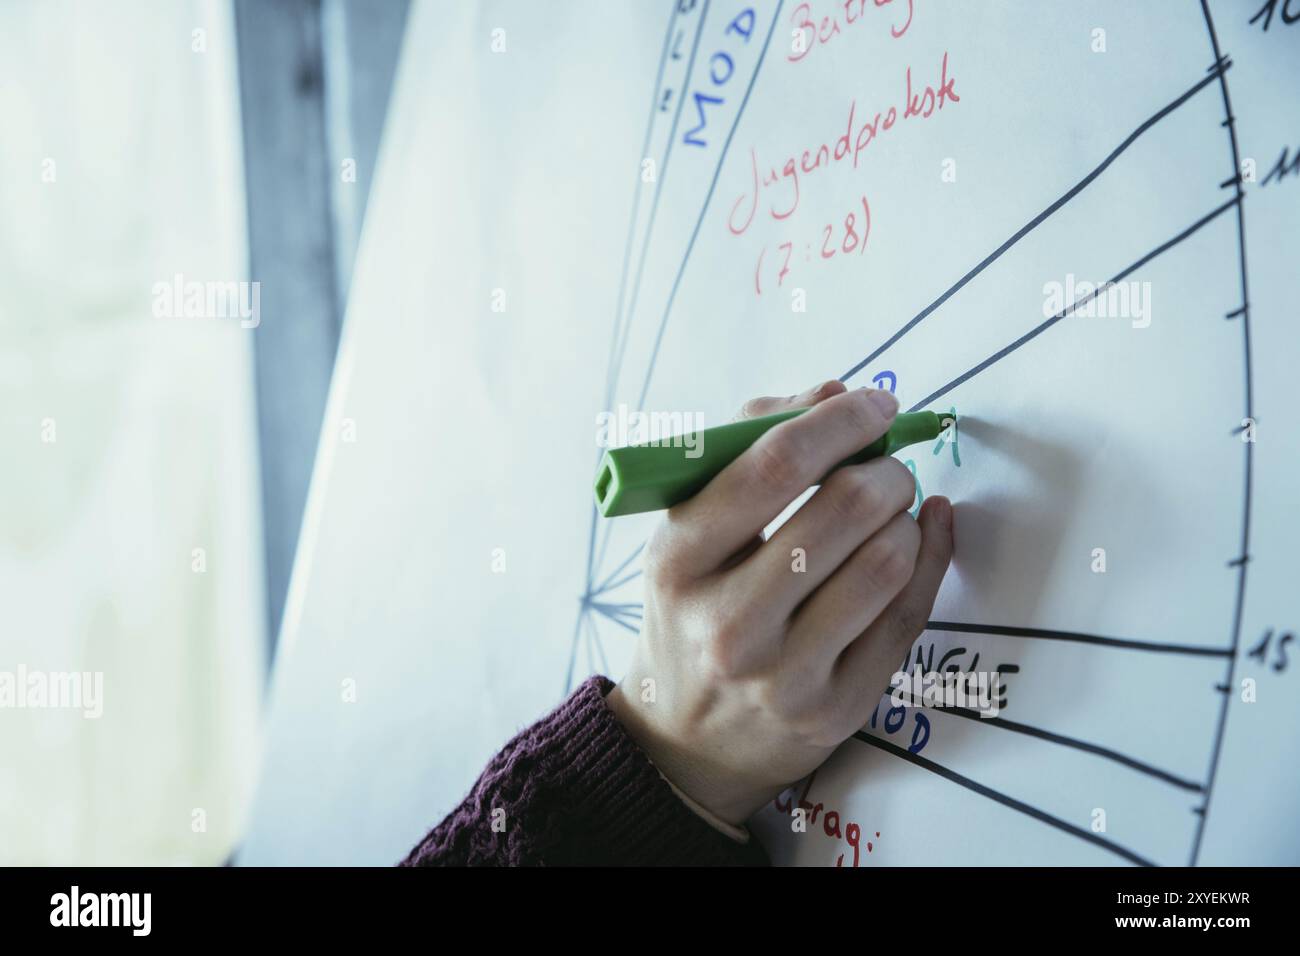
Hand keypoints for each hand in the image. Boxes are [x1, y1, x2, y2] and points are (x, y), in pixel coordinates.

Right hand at [606, 380, 953, 824]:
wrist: (687, 739)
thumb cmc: (695, 609)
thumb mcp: (689, 528)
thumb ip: (751, 445)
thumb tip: (834, 392)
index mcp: (679, 560)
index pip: (775, 465)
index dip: (841, 421)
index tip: (875, 405)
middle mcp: (728, 623)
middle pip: (846, 508)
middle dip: (885, 469)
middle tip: (886, 467)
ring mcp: (785, 675)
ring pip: (887, 560)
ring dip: (905, 517)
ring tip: (888, 514)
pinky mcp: (836, 708)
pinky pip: (909, 613)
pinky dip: (929, 557)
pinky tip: (922, 534)